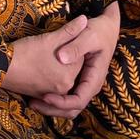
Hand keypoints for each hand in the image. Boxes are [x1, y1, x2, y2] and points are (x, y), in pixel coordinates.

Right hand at [2, 15, 91, 98]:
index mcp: (69, 76)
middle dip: (67, 57)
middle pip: (72, 68)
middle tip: (55, 45)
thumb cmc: (26, 52)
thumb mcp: (49, 39)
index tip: (65, 38)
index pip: (81, 58)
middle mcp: (64, 89)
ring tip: (47, 54)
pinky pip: (52, 84)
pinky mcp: (40, 95)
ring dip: (59, 66)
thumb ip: (70, 31)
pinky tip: (42, 64)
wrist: (1, 68)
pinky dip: (50, 74)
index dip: (73, 45)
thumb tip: (85, 19)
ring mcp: (51, 94)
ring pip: (62, 76)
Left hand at [29, 1, 120, 118]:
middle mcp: (89, 86)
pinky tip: (39, 93)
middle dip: (53, 109)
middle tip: (33, 103)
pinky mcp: (77, 80)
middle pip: (73, 109)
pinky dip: (54, 99)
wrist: (107, 29)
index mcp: (94, 78)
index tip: (45, 96)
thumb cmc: (99, 31)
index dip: (62, 102)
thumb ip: (76, 46)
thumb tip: (61, 59)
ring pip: (69, 106)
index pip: (79, 100)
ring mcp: (83, 84)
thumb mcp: (90, 35)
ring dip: (52, 108)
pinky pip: (66, 97)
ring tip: (32, 102)